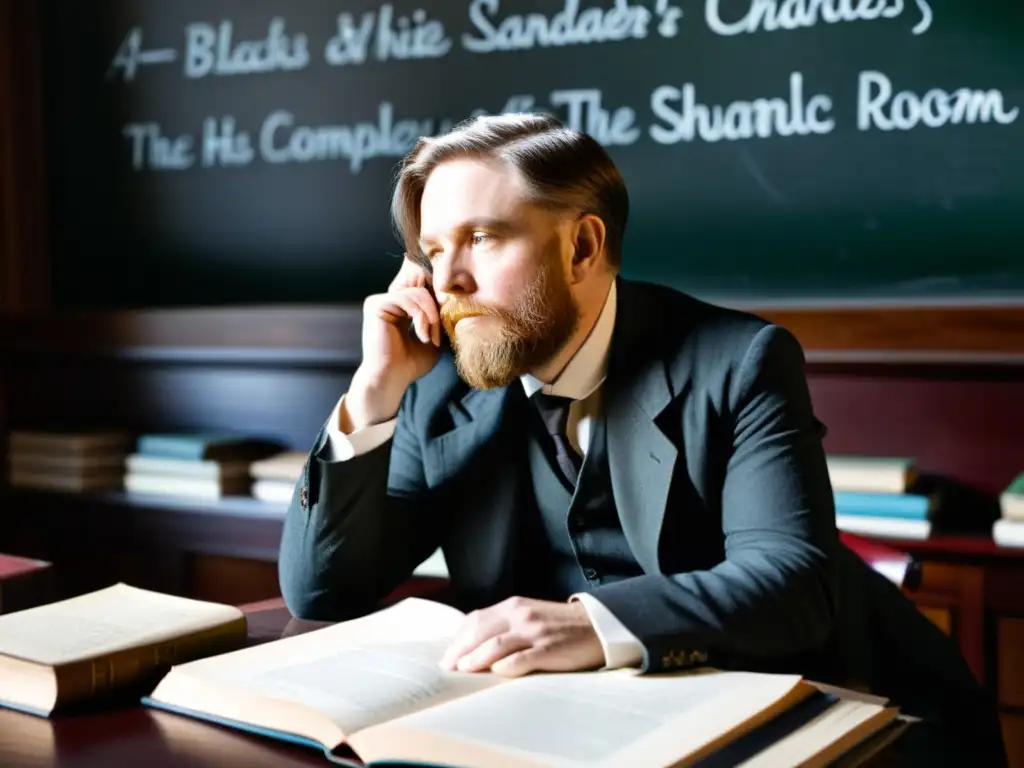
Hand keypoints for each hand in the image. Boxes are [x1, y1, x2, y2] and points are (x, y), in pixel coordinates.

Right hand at [344, 257, 442, 429]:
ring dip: (431, 317)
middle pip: (423, 291)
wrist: (391, 380)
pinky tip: (423, 336)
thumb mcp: (432, 338)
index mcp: (399, 308)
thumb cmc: (410, 365)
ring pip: (419, 294)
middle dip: (436, 313)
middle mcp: (388, 301)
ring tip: (431, 339)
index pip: (424, 294)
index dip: (439, 306)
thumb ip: (439, 320)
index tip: (446, 327)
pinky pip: (408, 299)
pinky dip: (421, 317)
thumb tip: (456, 301)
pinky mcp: (376, 304)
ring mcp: (380, 301)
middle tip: (438, 337)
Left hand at [439, 597, 604, 676]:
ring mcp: (536, 632)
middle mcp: (521, 615)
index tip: (446, 656)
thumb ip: (505, 626)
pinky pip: (524, 657)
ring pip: (497, 643)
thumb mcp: (529, 617)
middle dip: (461, 650)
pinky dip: (507, 665)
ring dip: (476, 657)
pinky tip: (496, 672)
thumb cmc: (560, 626)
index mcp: (514, 606)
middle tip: (447, 668)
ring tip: (463, 670)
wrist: (598, 625)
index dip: (458, 638)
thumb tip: (474, 647)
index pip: (476, 619)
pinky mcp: (550, 649)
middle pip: (481, 631)